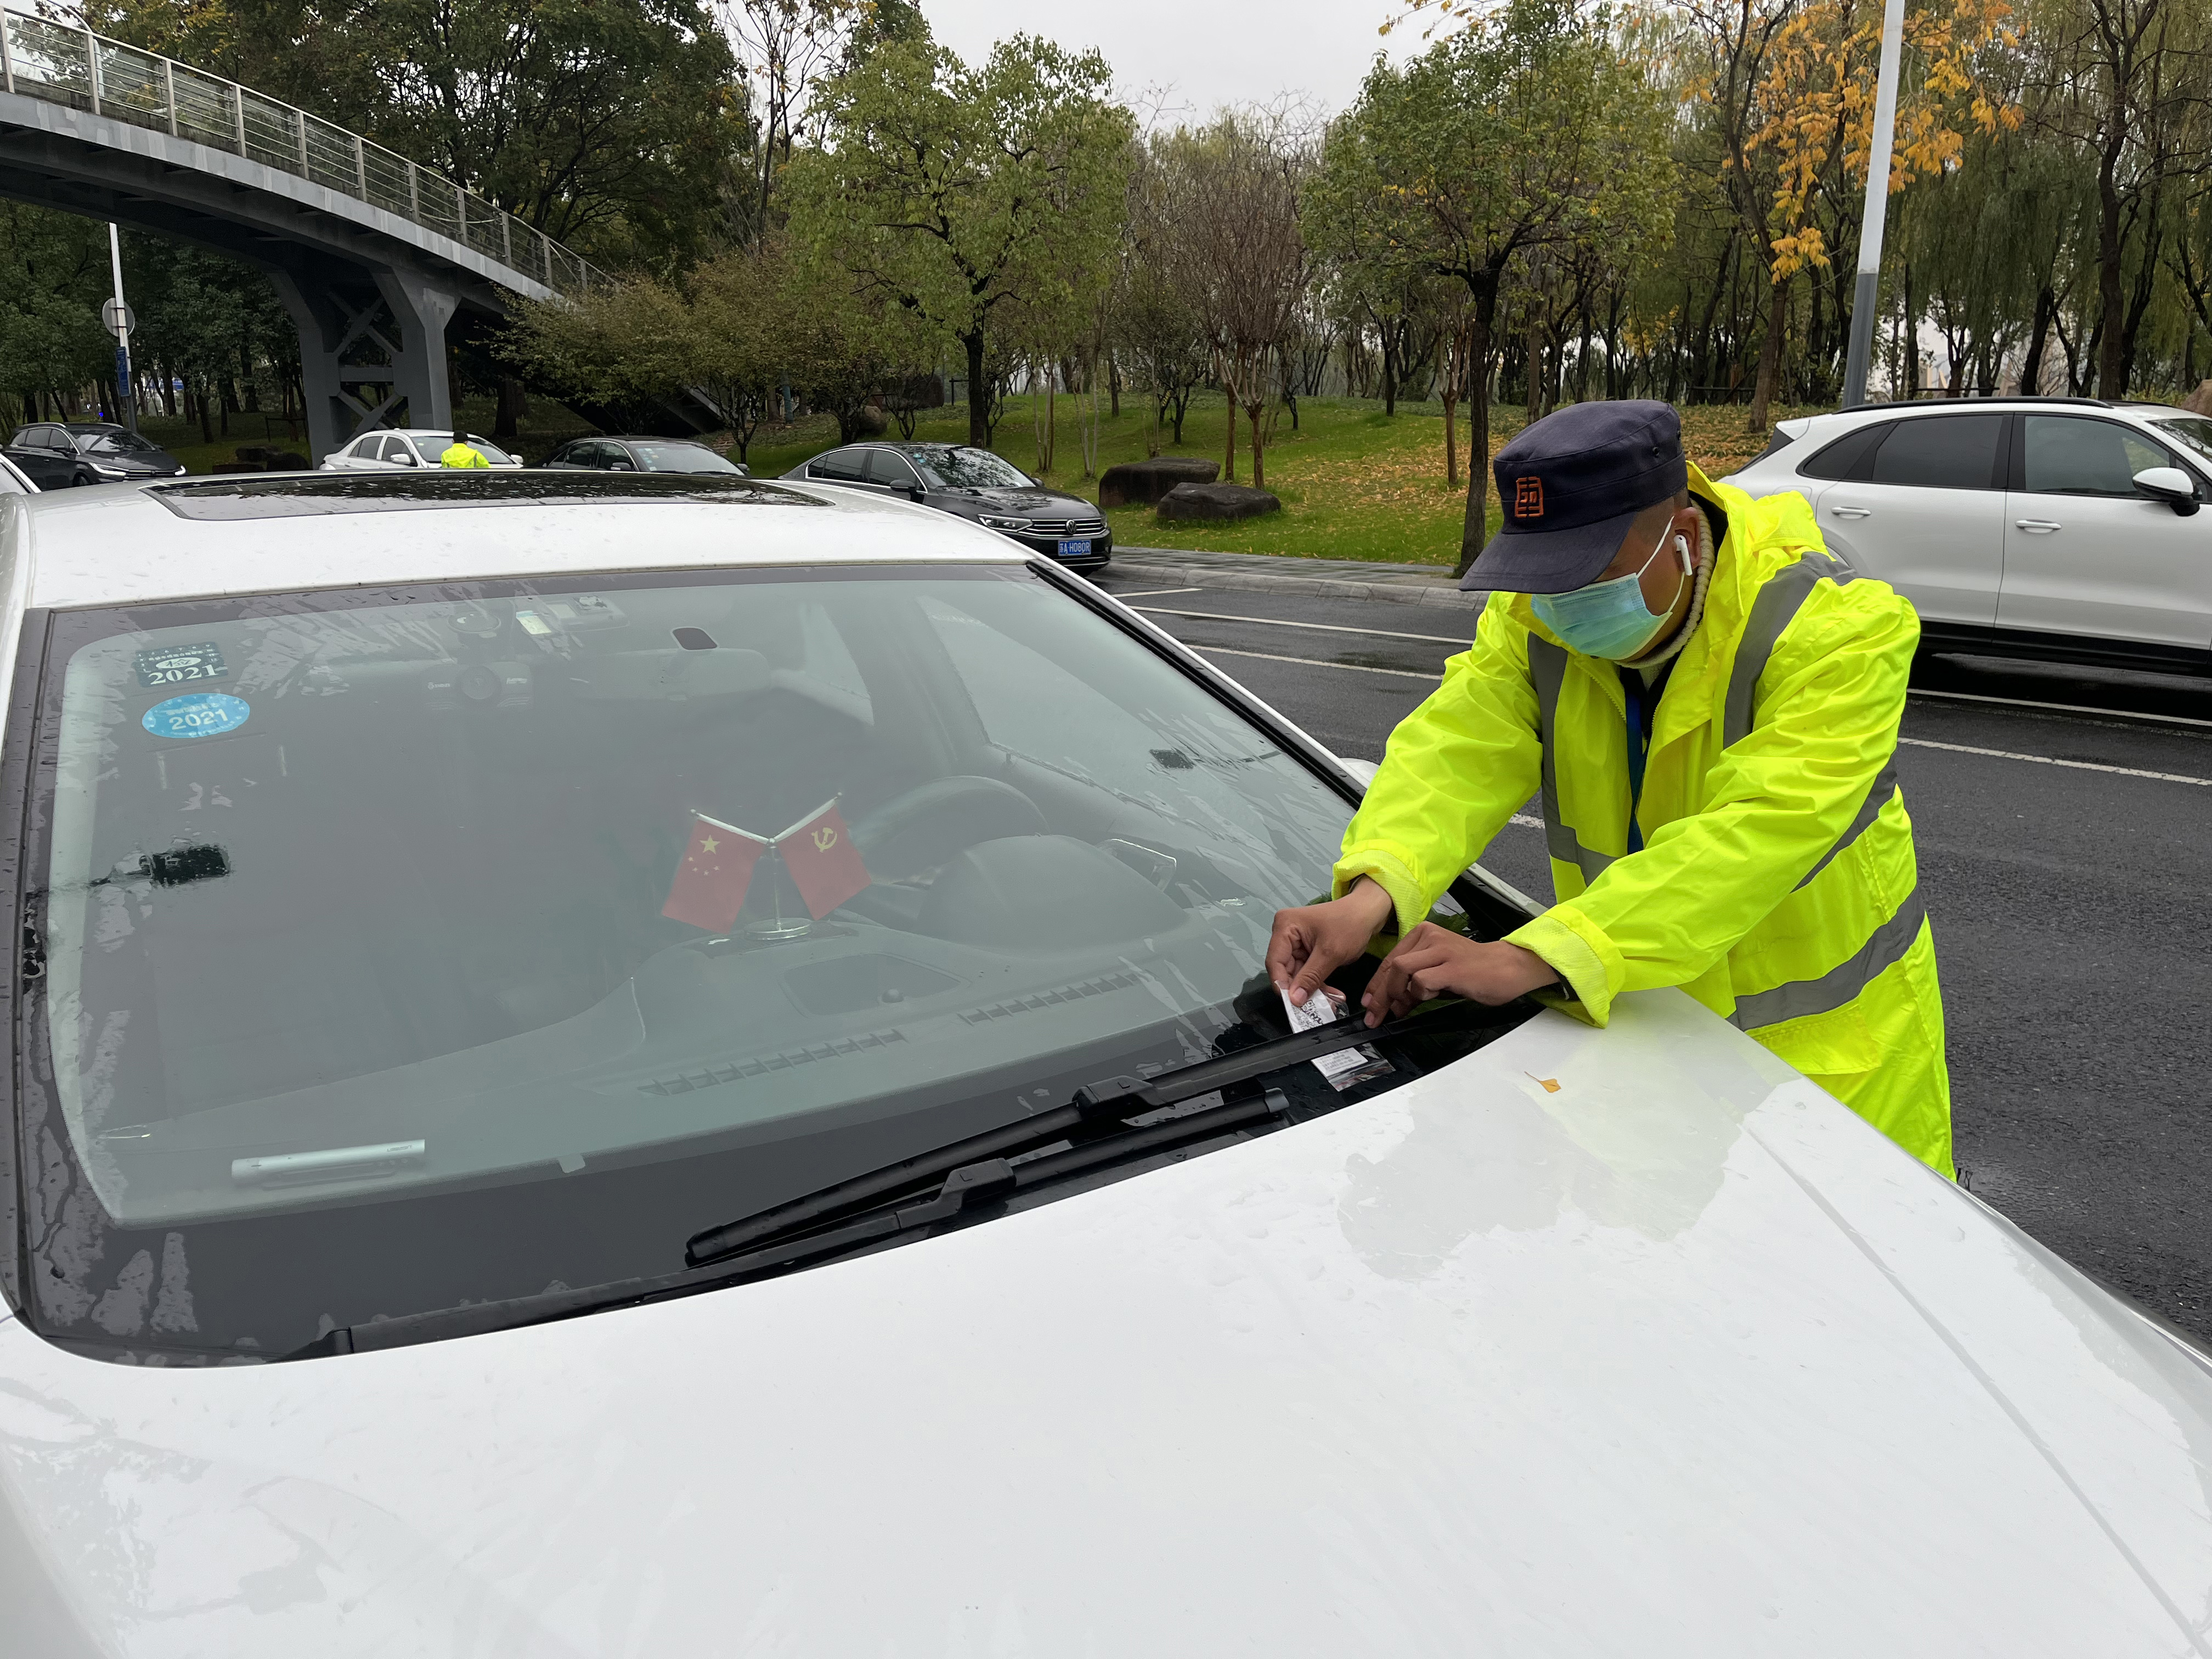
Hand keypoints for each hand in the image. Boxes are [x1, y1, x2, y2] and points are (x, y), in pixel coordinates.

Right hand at [1268, 879, 1395, 1008]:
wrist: (1369, 912)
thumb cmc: (1350, 925)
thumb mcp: (1330, 953)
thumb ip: (1310, 977)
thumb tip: (1295, 1000)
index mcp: (1285, 927)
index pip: (1275, 962)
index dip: (1282, 985)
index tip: (1294, 1005)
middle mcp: (1286, 933)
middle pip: (1285, 970)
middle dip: (1301, 989)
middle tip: (1317, 1007)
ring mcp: (1296, 943)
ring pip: (1297, 974)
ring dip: (1313, 989)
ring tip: (1331, 1001)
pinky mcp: (1307, 950)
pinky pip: (1307, 972)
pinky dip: (1318, 983)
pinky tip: (1332, 994)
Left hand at [1359, 926, 1558, 1026]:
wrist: (1507, 967)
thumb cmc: (1475, 971)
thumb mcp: (1438, 971)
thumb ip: (1414, 982)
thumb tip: (1392, 1002)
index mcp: (1423, 934)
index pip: (1389, 959)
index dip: (1376, 984)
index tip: (1369, 1002)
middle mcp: (1429, 937)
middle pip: (1391, 965)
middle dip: (1380, 995)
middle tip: (1376, 1015)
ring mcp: (1441, 950)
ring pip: (1401, 970)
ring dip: (1397, 994)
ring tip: (1404, 1008)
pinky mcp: (1451, 967)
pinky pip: (1422, 981)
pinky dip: (1419, 994)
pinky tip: (1430, 997)